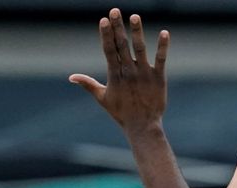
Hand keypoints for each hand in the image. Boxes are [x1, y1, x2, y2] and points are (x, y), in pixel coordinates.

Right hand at [70, 8, 167, 132]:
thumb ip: (88, 84)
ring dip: (137, 32)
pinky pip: (161, 59)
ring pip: (140, 49)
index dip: (106, 35)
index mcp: (115, 75)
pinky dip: (163, 46)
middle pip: (122, 46)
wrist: (142, 126)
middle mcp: (129, 72)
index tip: (104, 20)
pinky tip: (165, 33)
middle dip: (118, 28)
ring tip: (135, 16)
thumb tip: (71, 77)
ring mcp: (144, 74)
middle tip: (115, 10)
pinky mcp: (159, 77)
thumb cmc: (121, 113)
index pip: (109, 50)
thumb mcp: (102, 98)